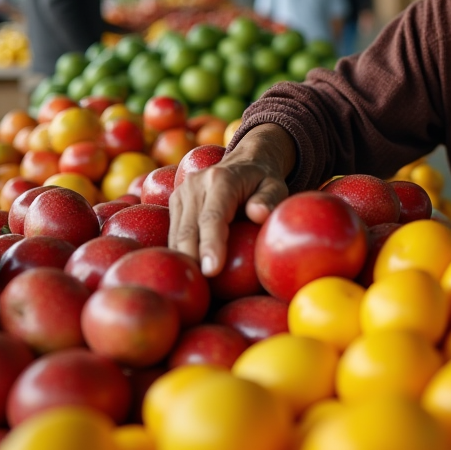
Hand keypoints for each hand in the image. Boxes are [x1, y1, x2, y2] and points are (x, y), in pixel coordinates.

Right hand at [168, 124, 295, 275]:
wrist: (245, 159)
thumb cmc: (264, 179)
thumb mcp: (276, 184)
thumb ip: (270, 199)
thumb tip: (259, 214)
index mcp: (221, 180)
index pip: (213, 217)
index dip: (211, 244)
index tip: (212, 270)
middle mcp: (196, 184)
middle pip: (188, 229)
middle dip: (192, 260)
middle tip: (202, 289)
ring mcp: (182, 192)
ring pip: (177, 234)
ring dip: (183, 260)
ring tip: (193, 287)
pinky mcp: (176, 202)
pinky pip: (174, 233)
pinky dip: (180, 253)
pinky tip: (188, 272)